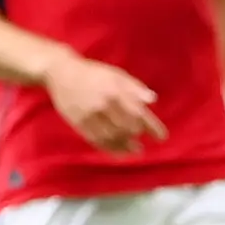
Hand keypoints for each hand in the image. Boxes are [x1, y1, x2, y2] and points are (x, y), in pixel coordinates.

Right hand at [39, 51, 162, 152]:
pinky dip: (110, 148)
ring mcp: (89, 115)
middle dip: (137, 136)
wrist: (62, 73)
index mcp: (116, 90)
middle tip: (142, 141)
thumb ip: (135, 87)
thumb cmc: (94, 73)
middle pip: (126, 128)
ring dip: (125, 146)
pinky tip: (119, 152)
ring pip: (111, 137)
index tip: (162, 137)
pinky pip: (96, 140)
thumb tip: (153, 100)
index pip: (139, 113)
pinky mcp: (78, 123)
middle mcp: (103, 104)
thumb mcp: (116, 74)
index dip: (152, 127)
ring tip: (134, 150)